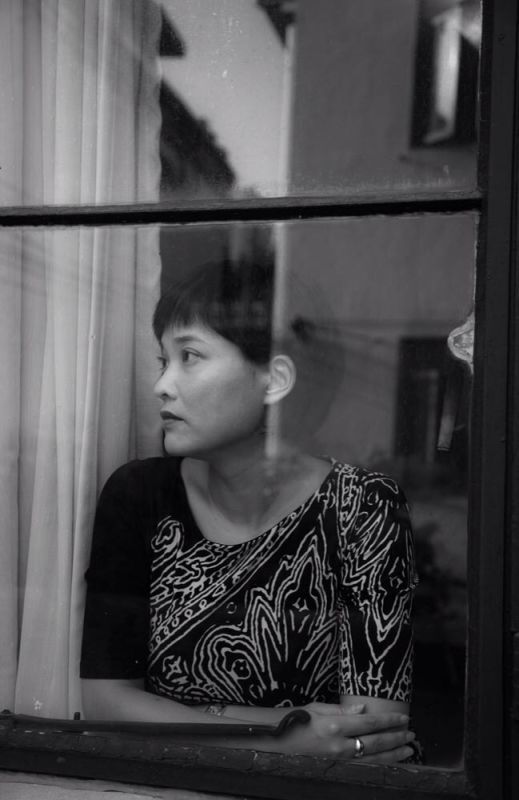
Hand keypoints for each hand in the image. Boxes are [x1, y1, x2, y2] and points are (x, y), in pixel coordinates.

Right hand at [278, 702, 414, 761]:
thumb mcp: (316, 708)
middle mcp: (339, 745)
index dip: (389, 721)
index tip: (404, 719)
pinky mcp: (336, 769)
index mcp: (334, 726)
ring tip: (408, 750)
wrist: (275, 743)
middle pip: (375, 743)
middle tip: (411, 735)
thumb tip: (364, 709)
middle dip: (396, 739)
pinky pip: (363, 768)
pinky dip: (379, 765)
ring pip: (373, 760)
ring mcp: (338, 761)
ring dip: (393, 755)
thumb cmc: (295, 721)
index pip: (369, 723)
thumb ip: (342, 710)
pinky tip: (389, 762)